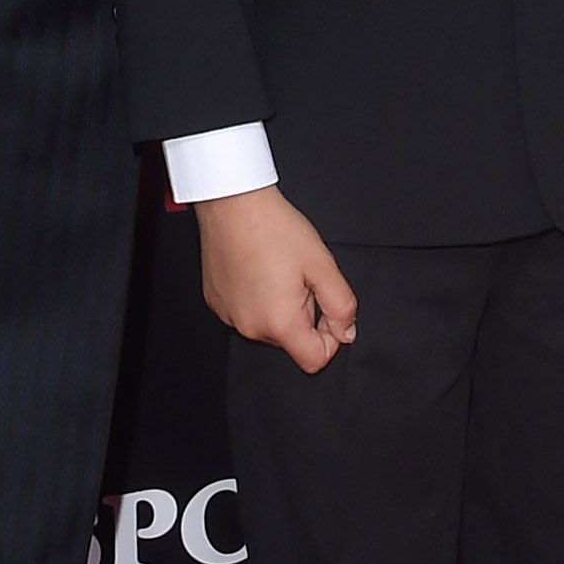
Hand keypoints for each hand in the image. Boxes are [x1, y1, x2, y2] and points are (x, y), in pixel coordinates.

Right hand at [194, 186, 357, 374]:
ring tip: (277, 269)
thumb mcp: (322, 264)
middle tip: (299, 277)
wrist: (232, 203)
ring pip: (269, 326)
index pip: (315, 360)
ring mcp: (229, 316)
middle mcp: (250, 327)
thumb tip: (346, 332)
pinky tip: (258, 268)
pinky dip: (258, 298)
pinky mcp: (217, 303)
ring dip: (280, 306)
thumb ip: (342, 305)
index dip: (330, 337)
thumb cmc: (274, 228)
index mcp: (279, 323)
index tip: (326, 306)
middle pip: (291, 341)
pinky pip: (247, 312)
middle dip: (303, 314)